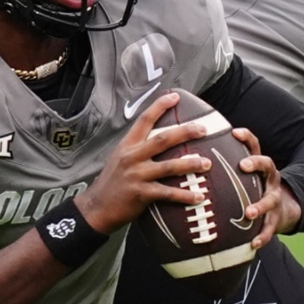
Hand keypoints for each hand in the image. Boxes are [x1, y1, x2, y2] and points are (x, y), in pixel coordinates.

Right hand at [76, 92, 211, 233]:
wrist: (97, 207)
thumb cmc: (112, 183)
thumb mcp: (120, 158)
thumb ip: (138, 149)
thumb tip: (161, 141)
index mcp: (127, 145)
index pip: (144, 120)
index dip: (159, 106)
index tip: (175, 96)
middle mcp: (132, 157)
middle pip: (162, 140)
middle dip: (185, 132)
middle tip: (203, 129)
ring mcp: (137, 175)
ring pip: (169, 166)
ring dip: (190, 164)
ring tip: (207, 163)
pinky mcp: (141, 194)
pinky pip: (168, 193)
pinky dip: (185, 195)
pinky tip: (199, 196)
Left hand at [230, 127, 301, 248]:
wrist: (282, 208)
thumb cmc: (250, 188)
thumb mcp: (242, 175)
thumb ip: (223, 165)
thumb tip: (189, 154)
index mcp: (259, 166)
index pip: (255, 146)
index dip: (247, 137)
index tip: (234, 131)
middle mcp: (269, 179)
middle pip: (268, 165)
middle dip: (256, 163)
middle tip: (243, 165)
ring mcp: (274, 198)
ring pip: (270, 200)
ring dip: (260, 206)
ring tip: (249, 213)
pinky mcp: (276, 219)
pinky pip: (270, 229)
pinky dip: (262, 236)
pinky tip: (253, 244)